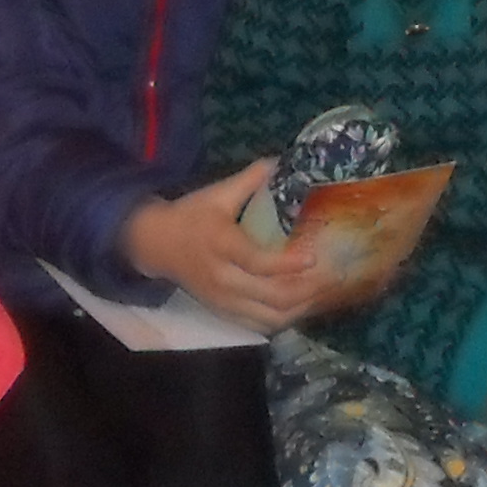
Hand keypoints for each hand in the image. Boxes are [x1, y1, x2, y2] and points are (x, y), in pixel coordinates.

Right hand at [120, 160, 340, 332]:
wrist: (154, 245)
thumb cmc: (190, 216)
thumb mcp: (216, 193)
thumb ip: (250, 179)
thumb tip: (280, 161)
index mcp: (222, 245)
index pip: (258, 262)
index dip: (288, 264)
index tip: (315, 257)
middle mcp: (223, 278)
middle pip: (270, 296)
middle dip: (305, 291)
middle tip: (332, 278)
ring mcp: (222, 300)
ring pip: (267, 317)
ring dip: (298, 309)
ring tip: (322, 294)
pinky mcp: (223, 312)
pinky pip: (257, 325)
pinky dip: (282, 320)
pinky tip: (301, 307)